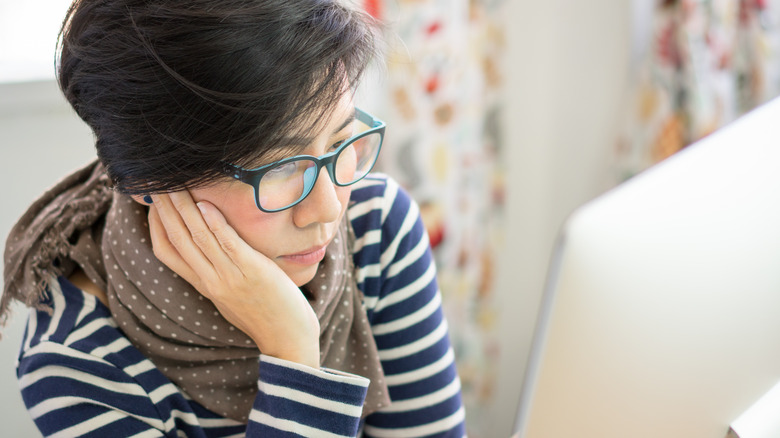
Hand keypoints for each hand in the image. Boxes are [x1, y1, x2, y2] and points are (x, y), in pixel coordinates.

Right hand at [147, 191, 320, 367]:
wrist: (287, 339)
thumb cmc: (266, 312)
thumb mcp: (232, 293)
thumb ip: (218, 271)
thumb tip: (212, 248)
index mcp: (203, 284)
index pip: (166, 251)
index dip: (155, 224)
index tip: (153, 200)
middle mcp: (210, 280)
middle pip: (177, 238)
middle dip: (164, 207)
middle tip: (155, 180)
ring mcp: (229, 277)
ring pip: (197, 237)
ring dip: (183, 208)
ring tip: (174, 184)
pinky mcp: (252, 273)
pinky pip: (228, 244)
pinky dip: (214, 224)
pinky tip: (205, 204)